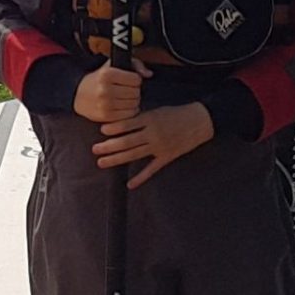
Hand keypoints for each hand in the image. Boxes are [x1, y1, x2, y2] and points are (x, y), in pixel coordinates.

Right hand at [73, 61, 146, 123]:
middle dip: (134, 91)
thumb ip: (134, 64)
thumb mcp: (113, 65)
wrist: (78, 95)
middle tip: (126, 90)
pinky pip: (128, 115)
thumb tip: (149, 74)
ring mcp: (105, 104)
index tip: (128, 80)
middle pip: (136, 93)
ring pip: (134, 104)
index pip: (136, 79)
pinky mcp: (105, 116)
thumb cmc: (99, 79)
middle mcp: (105, 89)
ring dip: (133, 102)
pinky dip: (129, 111)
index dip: (135, 80)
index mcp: (107, 74)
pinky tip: (122, 107)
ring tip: (124, 98)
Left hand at [93, 102, 213, 187]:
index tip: (101, 131)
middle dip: (109, 146)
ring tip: (102, 162)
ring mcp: (159, 147)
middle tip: (95, 149)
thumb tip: (121, 123)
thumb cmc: (177, 113)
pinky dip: (141, 177)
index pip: (127, 125)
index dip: (113, 128)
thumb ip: (141, 118)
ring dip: (116, 159)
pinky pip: (152, 169)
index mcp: (150, 119)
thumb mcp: (158, 110)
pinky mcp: (167, 157)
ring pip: (134, 155)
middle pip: (126, 142)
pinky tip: (130, 184)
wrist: (200, 121)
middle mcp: (153, 134)